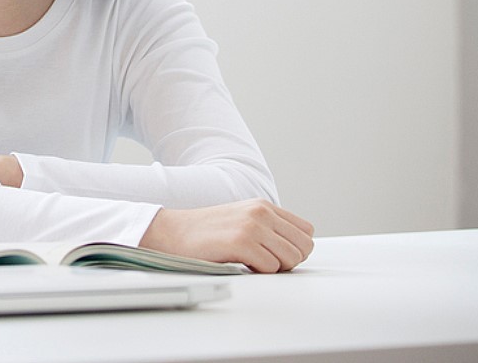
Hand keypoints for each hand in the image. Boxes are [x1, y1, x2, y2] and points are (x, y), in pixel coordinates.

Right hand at [138, 198, 313, 272]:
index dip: (295, 248)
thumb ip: (268, 228)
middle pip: (304, 247)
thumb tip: (296, 251)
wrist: (172, 232)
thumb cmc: (205, 231)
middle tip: (265, 262)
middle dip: (289, 260)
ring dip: (275, 267)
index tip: (277, 254)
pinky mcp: (241, 242)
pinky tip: (242, 264)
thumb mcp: (241, 219)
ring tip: (252, 262)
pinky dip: (259, 272)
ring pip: (291, 259)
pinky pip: (271, 267)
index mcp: (263, 206)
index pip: (306, 231)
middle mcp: (261, 212)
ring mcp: (252, 226)